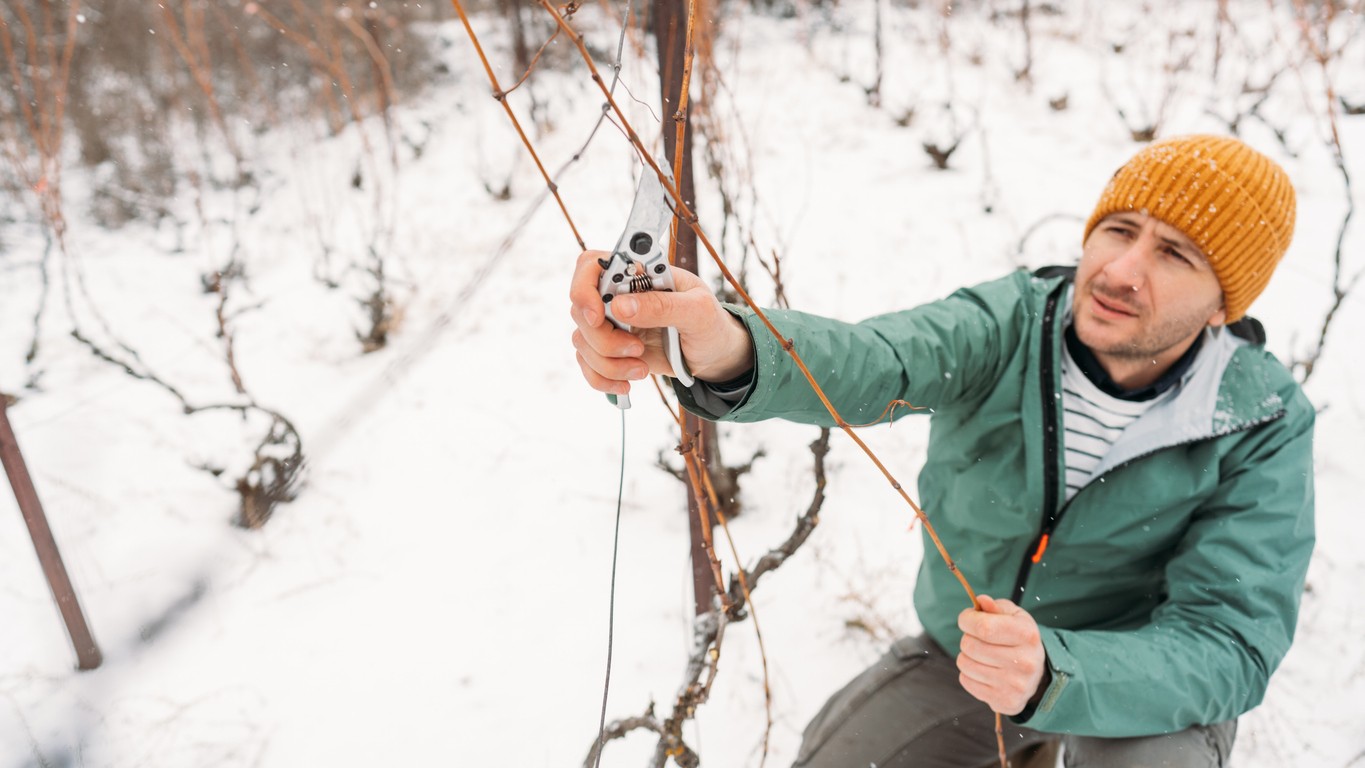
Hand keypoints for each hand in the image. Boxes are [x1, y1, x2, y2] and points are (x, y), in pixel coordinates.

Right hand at [568, 249, 752, 396]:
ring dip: (608, 363)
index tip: (598, 317)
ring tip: (642, 368)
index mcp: (637, 273)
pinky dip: (602, 379)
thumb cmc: (710, 324)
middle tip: (638, 350)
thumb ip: (662, 306)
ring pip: (582, 341)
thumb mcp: (697, 311)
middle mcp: (617, 295)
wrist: (714, 355)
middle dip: (604, 339)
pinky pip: (587, 365)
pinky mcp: (610, 350)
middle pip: (580, 310)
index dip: (584, 289)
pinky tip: (626, 385)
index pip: (591, 266)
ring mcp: (611, 323)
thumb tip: (620, 305)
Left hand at [956, 595, 1048, 715]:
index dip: (967, 620)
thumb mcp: (1014, 617)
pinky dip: (969, 674)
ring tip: (982, 655)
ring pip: (964, 663)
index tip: (967, 618)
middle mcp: (1024, 662)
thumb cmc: (1019, 639)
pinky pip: (966, 681)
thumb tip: (981, 601)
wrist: (1039, 674)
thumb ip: (995, 607)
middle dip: (967, 638)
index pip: (983, 627)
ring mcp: (1015, 685)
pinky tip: (985, 670)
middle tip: (978, 639)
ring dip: (967, 656)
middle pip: (970, 645)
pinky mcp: (1005, 701)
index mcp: (1027, 635)